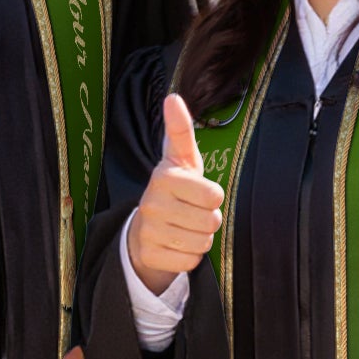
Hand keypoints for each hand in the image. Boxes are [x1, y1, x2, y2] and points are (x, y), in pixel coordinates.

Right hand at [126, 94, 223, 294]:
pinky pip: (190, 261)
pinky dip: (189, 256)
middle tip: (192, 212)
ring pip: (202, 242)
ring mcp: (149, 231)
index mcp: (164, 177)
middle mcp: (152, 203)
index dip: (213, 197)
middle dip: (208, 220)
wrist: (145, 229)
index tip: (198, 192)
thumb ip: (180, 130)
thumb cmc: (174, 189)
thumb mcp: (181, 159)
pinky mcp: (150, 255)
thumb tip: (173, 97)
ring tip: (184, 227)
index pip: (214, 195)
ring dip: (200, 238)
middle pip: (211, 221)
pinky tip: (176, 244)